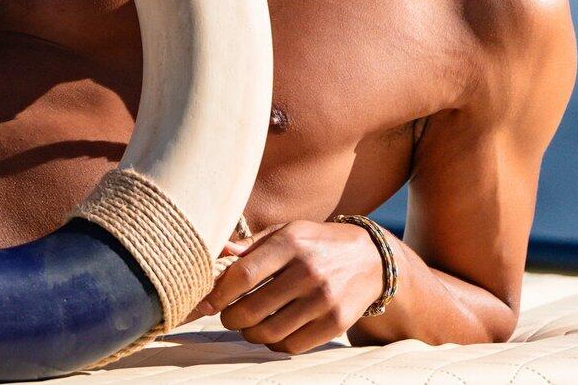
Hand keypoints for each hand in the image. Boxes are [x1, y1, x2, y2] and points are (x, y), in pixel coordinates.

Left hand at [189, 220, 383, 353]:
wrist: (370, 259)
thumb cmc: (317, 244)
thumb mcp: (288, 231)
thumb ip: (252, 244)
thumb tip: (218, 255)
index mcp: (291, 242)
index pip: (243, 275)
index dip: (218, 294)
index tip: (207, 303)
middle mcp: (308, 271)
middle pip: (252, 309)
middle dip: (230, 318)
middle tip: (228, 316)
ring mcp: (324, 299)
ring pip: (269, 332)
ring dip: (249, 334)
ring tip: (248, 325)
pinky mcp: (336, 322)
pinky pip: (292, 346)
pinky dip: (274, 344)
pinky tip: (273, 332)